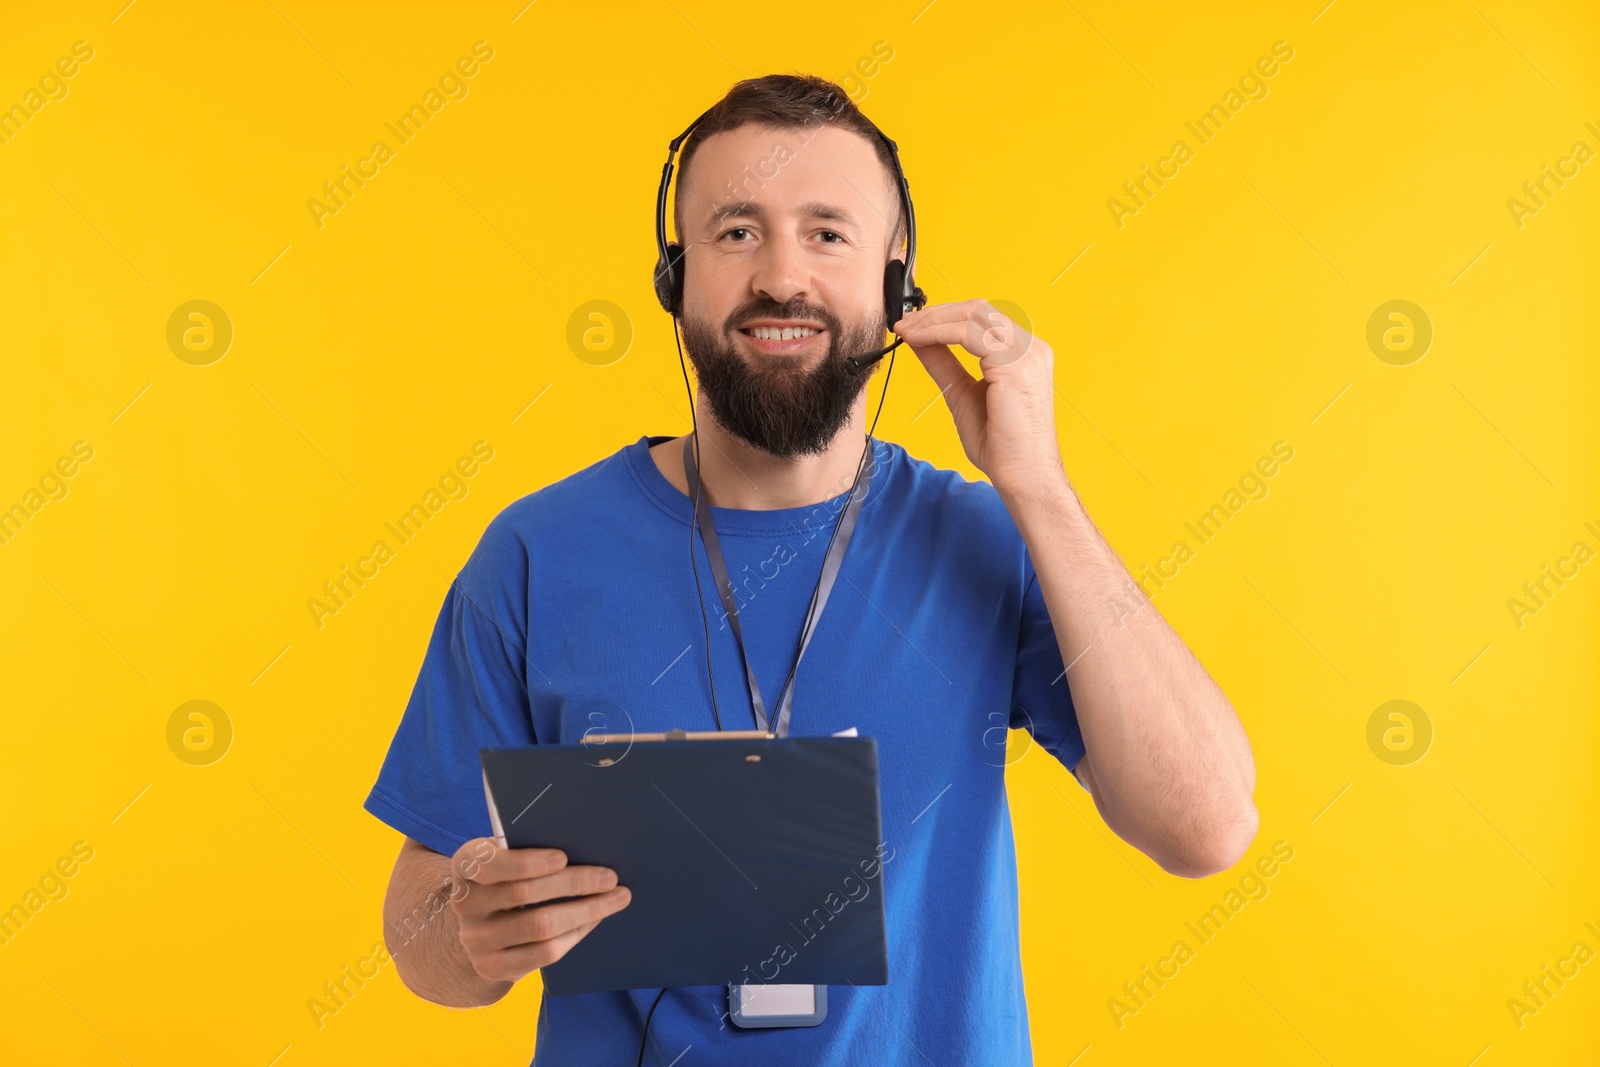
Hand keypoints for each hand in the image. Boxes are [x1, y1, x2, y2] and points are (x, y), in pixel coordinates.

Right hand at [448, 837, 631, 982]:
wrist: (481, 925)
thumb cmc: (508, 876)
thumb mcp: (508, 855)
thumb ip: (530, 847)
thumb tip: (587, 843)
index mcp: (466, 864)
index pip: (489, 863)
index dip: (526, 862)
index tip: (563, 857)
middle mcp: (464, 903)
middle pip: (524, 894)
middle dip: (574, 883)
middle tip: (610, 878)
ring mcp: (475, 939)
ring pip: (540, 926)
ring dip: (585, 911)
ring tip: (616, 898)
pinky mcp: (493, 966)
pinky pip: (544, 953)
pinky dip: (575, 934)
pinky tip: (594, 920)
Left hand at [893, 299, 1064, 498]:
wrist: (1022, 476)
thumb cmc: (1001, 446)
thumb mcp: (961, 393)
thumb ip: (943, 364)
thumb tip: (919, 340)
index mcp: (1023, 354)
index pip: (982, 319)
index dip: (944, 317)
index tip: (912, 327)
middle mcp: (1030, 348)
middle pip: (978, 309)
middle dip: (935, 313)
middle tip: (904, 324)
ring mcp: (1026, 353)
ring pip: (972, 315)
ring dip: (932, 320)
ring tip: (905, 331)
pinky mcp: (1014, 363)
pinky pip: (968, 334)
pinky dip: (937, 332)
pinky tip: (916, 339)